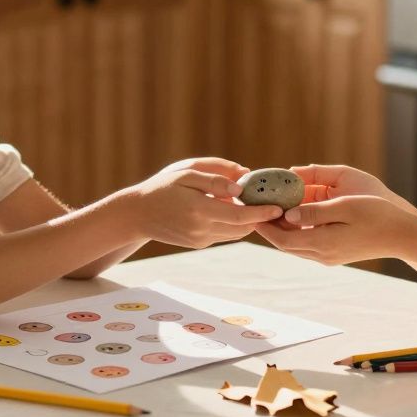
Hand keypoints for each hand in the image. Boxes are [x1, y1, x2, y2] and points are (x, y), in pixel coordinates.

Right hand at [116, 157, 282, 248]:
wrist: (137, 214)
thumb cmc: (162, 187)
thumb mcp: (186, 173)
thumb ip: (216, 177)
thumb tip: (242, 184)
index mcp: (199, 210)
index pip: (240, 215)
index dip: (262, 212)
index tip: (279, 207)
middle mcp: (201, 229)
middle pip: (243, 227)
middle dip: (260, 216)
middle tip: (274, 201)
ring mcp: (200, 240)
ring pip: (236, 232)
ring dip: (248, 220)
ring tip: (257, 203)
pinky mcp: (199, 243)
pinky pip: (225, 234)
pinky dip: (234, 223)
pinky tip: (235, 208)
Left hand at [253, 194, 416, 264]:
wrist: (402, 235)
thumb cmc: (377, 214)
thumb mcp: (346, 206)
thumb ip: (315, 211)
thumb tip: (288, 214)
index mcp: (322, 243)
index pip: (281, 238)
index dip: (264, 225)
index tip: (251, 208)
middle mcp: (322, 254)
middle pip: (284, 244)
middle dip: (268, 227)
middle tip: (255, 207)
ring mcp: (328, 257)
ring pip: (295, 245)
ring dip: (281, 230)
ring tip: (271, 209)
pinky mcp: (335, 254)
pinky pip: (307, 244)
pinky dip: (295, 232)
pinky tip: (294, 216)